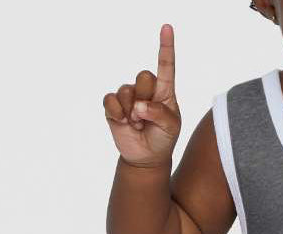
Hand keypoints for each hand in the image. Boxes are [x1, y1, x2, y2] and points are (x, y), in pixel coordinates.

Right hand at [103, 24, 180, 167]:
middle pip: (143, 76)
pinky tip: (124, 123)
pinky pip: (111, 100)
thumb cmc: (163, 138)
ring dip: (132, 112)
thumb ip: (160, 113)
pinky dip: (117, 113)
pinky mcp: (113, 105)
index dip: (166, 47)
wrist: (146, 157)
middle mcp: (145, 89)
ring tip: (137, 124)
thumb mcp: (171, 127)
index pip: (166, 65)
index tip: (167, 27)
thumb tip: (139, 105)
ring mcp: (128, 96)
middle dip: (146, 98)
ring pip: (126, 91)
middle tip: (146, 116)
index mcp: (164, 90)